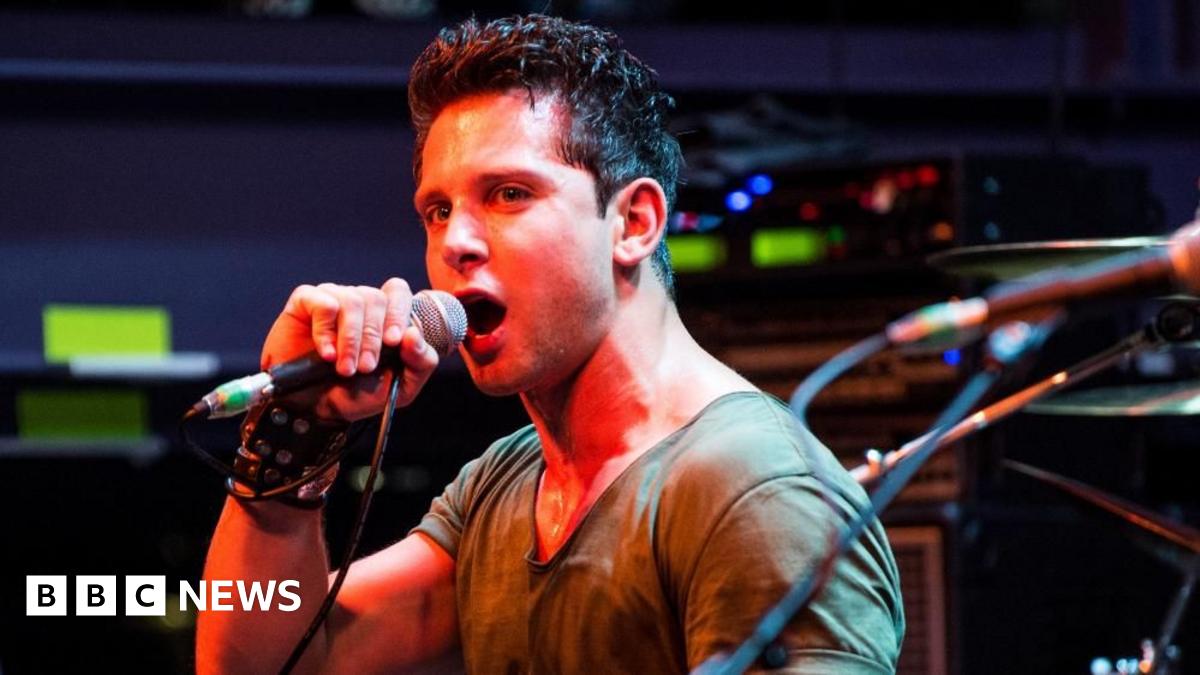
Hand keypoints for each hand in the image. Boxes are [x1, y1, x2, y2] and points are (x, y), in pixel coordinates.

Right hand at [261, 278, 438, 421]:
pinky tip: (326, 353)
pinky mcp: (305, 303)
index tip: (393, 341)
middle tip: (365, 367)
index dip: (399, 312)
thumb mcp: (401, 386)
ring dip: (350, 340)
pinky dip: (325, 331)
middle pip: (376, 298)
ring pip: (352, 301)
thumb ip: (421, 362)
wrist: (317, 409)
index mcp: (385, 314)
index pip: (398, 291)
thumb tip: (414, 334)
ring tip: (344, 368)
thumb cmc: (359, 394)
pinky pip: (322, 304)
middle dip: (373, 337)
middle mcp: (359, 301)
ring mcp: (332, 298)